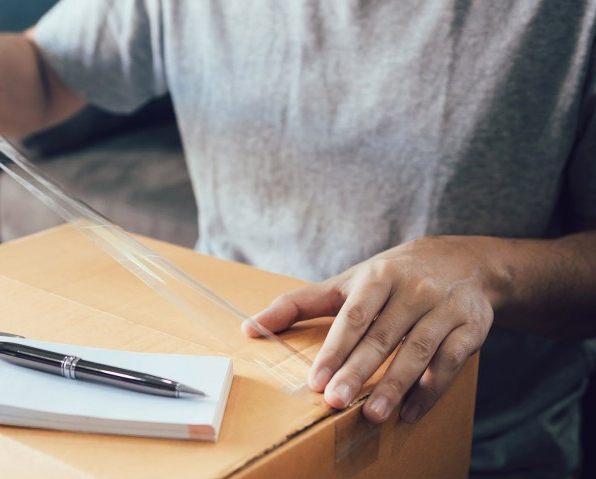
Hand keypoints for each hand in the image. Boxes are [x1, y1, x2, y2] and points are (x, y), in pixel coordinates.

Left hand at [248, 236, 497, 423]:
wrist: (463, 259)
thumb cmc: (390, 276)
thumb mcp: (346, 282)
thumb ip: (298, 304)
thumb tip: (249, 328)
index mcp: (378, 277)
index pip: (353, 317)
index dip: (334, 350)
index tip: (316, 381)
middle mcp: (413, 290)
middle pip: (383, 337)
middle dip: (359, 372)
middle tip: (336, 402)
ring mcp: (445, 308)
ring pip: (419, 352)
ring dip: (395, 386)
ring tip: (372, 415)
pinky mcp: (472, 326)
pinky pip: (451, 363)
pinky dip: (429, 391)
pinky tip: (407, 413)